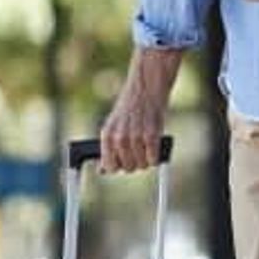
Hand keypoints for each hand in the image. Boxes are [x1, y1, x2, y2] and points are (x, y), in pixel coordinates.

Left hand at [99, 50, 178, 171]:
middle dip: (135, 162)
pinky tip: (155, 145)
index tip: (125, 160)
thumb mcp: (114, 125)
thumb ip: (109, 148)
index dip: (119, 166)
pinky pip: (153, 159)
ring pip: (142, 165)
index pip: (109, 167)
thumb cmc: (131, 107)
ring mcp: (135, 138)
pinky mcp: (151, 136)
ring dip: (146, 159)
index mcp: (107, 136)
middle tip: (140, 150)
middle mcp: (119, 139)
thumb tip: (102, 170)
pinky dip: (156, 156)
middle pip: (127, 168)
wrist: (146, 87)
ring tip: (147, 145)